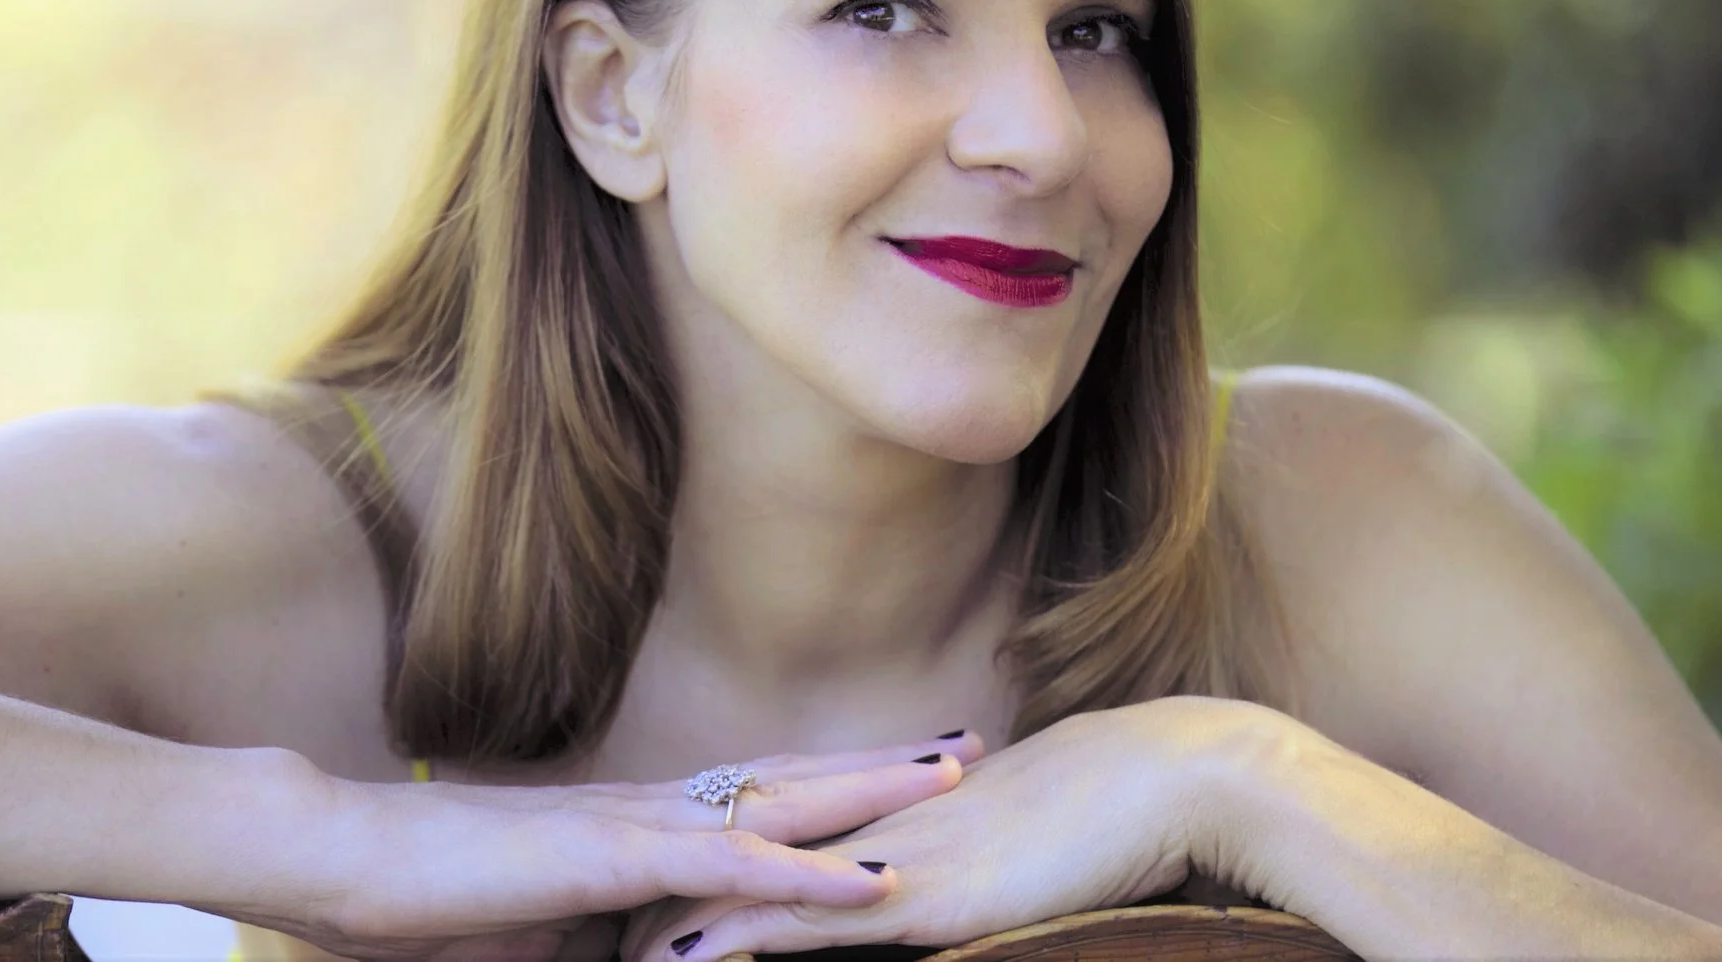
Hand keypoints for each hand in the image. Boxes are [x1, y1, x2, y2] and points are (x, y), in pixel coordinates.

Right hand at [200, 734, 983, 961]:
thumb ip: (602, 936)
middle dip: (882, 766)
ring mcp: (631, 827)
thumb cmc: (416, 902)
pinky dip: (805, 875)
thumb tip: (659, 954)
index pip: (752, 796)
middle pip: (788, 778)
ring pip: (777, 804)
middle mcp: (646, 809)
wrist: (332, 858)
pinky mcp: (608, 859)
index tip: (900, 772)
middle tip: (972, 744)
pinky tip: (871, 881)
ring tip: (955, 778)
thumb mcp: (534, 934)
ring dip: (871, 793)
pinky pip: (728, 866)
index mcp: (629, 825)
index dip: (831, 782)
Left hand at [618, 698, 1276, 961]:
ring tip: (588, 960)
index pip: (749, 841)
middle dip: (638, 902)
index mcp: (868, 818)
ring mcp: (874, 859)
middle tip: (563, 934)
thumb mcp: (1002, 853)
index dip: (680, 872)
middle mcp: (853, 830)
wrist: (1159, 778)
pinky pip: (798, 926)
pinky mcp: (906, 895)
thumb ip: (949, 874)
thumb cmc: (1099, 819)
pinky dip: (728, 946)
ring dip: (659, 930)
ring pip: (734, 892)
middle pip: (716, 860)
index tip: (615, 905)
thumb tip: (922, 898)